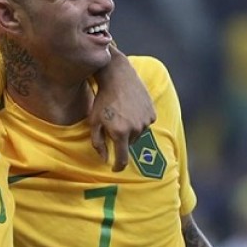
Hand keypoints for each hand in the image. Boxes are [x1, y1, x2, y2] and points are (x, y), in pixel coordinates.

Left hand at [90, 47, 155, 170]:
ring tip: (121, 114)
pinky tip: (130, 109)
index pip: (122, 159)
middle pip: (129, 144)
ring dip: (130, 130)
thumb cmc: (102, 100)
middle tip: (113, 125)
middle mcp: (135, 129)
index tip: (115, 169)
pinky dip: (138, 120)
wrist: (118, 77)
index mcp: (120, 133)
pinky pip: (145, 124)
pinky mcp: (152, 113)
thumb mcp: (94, 121)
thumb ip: (98, 143)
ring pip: (137, 134)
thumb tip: (105, 159)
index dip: (118, 166)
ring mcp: (145, 121)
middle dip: (121, 139)